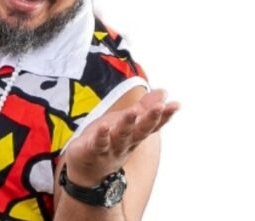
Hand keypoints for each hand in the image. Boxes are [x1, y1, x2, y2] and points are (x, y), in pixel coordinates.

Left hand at [63, 89, 178, 185]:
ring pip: (121, 136)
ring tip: (133, 111)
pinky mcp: (92, 151)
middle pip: (140, 131)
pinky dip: (101, 135)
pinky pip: (98, 143)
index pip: (152, 125)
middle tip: (160, 106)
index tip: (176, 105)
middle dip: (151, 119)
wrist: (86, 170)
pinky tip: (104, 126)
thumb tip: (164, 92)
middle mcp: (126, 143)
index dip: (164, 116)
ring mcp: (110, 148)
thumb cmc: (108, 142)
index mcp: (134, 135)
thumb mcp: (125, 123)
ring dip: (128, 124)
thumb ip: (143, 108)